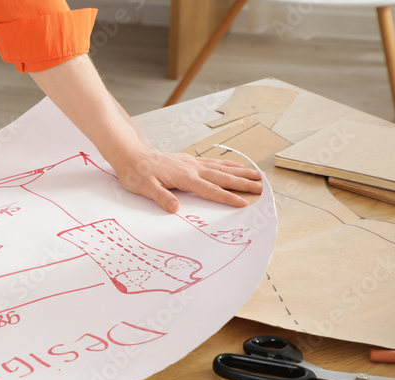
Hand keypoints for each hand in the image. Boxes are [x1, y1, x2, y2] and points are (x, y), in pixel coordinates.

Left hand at [110, 148, 262, 213]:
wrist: (131, 154)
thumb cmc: (136, 173)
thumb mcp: (145, 188)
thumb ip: (161, 198)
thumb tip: (176, 209)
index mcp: (184, 177)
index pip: (210, 190)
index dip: (228, 197)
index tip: (244, 203)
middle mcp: (192, 168)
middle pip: (223, 177)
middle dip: (244, 183)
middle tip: (263, 188)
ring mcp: (192, 163)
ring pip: (222, 167)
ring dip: (241, 172)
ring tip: (258, 176)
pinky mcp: (189, 160)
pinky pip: (214, 162)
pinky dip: (228, 164)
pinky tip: (237, 165)